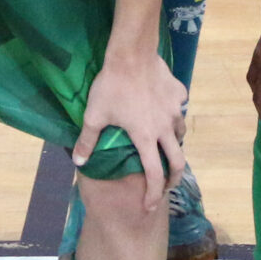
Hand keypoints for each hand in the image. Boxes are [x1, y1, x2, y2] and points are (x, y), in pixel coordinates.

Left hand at [76, 47, 185, 211]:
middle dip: (174, 177)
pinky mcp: (179, 92)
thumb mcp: (94, 115)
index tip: (150, 205)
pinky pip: (180, 107)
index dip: (153, 194)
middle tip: (168, 184)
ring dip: (174, 143)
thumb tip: (79, 163)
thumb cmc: (111, 86)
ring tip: (166, 145)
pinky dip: (174, 113)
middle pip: (178, 160)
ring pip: (180, 133)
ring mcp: (175, 109)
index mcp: (146, 137)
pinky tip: (165, 108)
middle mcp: (165, 127)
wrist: (132, 53)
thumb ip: (88, 141)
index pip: (154, 174)